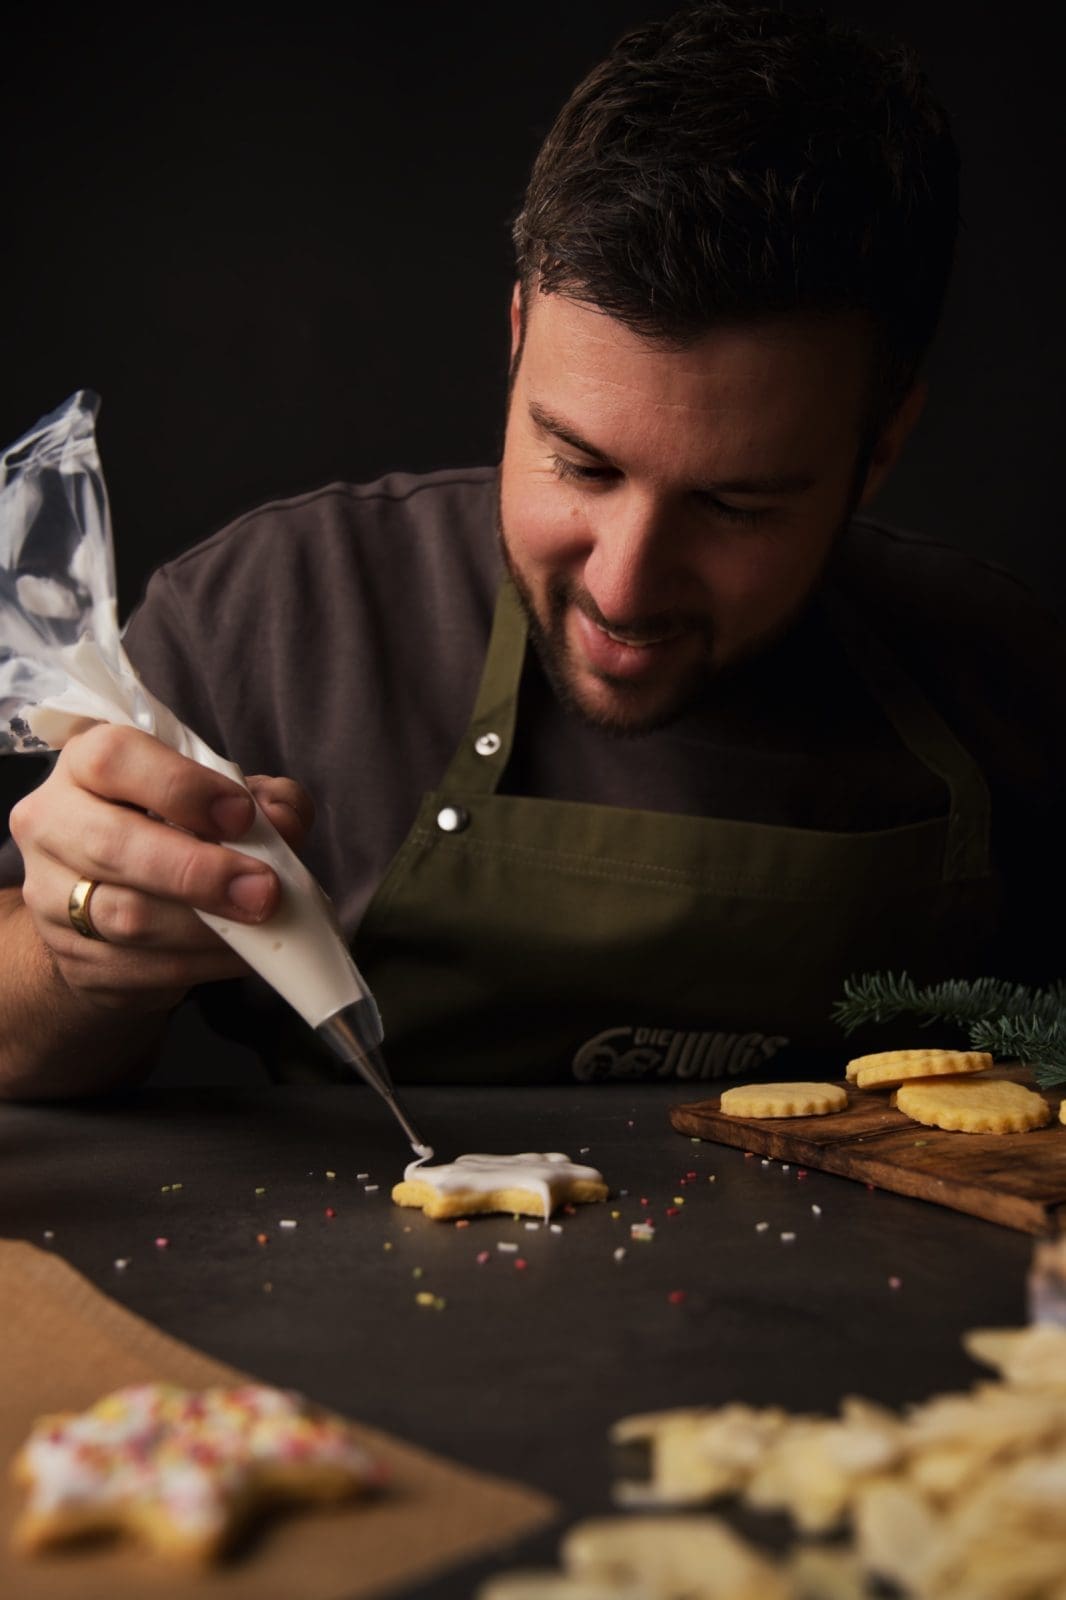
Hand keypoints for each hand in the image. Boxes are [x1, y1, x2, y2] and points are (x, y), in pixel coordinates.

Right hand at [9, 724, 313, 1012]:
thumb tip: (283, 821)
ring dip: (207, 927)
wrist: (111, 912)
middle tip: (264, 889)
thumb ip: (264, 799)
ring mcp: (50, 897)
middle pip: (112, 845)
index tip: (242, 815)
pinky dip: (201, 964)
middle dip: (198, 871)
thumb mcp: (219, 799)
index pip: (115, 759)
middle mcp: (51, 823)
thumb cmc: (175, 834)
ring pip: (125, 917)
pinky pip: (140, 968)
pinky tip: (239, 954)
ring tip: (262, 923)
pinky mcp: (71, 958)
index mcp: (84, 764)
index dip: (181, 787)